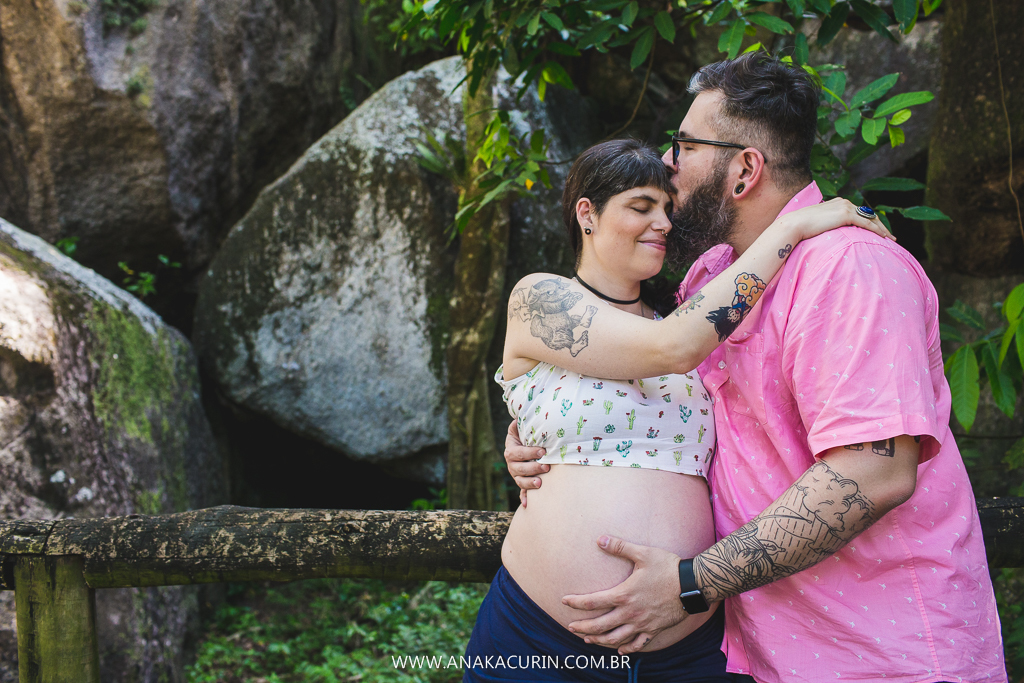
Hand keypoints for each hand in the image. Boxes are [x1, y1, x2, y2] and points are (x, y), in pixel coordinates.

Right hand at [504, 420, 547, 507]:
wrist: (523, 446)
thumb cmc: (525, 435)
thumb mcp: (520, 427)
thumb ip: (520, 422)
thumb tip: (520, 415)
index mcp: (511, 450)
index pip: (518, 452)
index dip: (529, 452)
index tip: (543, 451)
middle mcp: (511, 464)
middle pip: (519, 469)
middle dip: (532, 468)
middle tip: (546, 466)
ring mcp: (516, 475)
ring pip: (520, 481)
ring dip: (529, 483)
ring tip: (540, 483)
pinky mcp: (523, 482)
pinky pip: (522, 492)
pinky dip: (524, 498)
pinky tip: (527, 504)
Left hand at [562, 536, 687, 654]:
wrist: (692, 585)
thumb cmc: (667, 567)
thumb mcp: (643, 553)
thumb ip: (620, 546)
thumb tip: (599, 539)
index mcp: (624, 594)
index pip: (593, 602)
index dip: (576, 602)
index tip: (564, 601)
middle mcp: (630, 613)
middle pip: (600, 625)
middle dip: (583, 627)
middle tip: (570, 627)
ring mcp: (642, 624)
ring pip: (616, 638)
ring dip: (599, 640)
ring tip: (588, 640)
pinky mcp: (654, 630)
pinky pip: (638, 644)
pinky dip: (627, 649)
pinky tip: (620, 650)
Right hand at [777, 197, 894, 242]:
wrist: (794, 224)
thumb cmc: (801, 227)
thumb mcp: (817, 224)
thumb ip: (825, 225)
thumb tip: (825, 234)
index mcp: (838, 203)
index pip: (859, 212)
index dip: (870, 221)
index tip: (877, 231)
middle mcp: (844, 202)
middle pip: (868, 214)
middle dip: (880, 225)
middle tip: (889, 236)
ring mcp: (845, 207)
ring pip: (870, 218)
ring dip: (882, 229)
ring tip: (890, 239)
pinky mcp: (846, 215)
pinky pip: (866, 223)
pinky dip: (877, 230)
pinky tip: (883, 237)